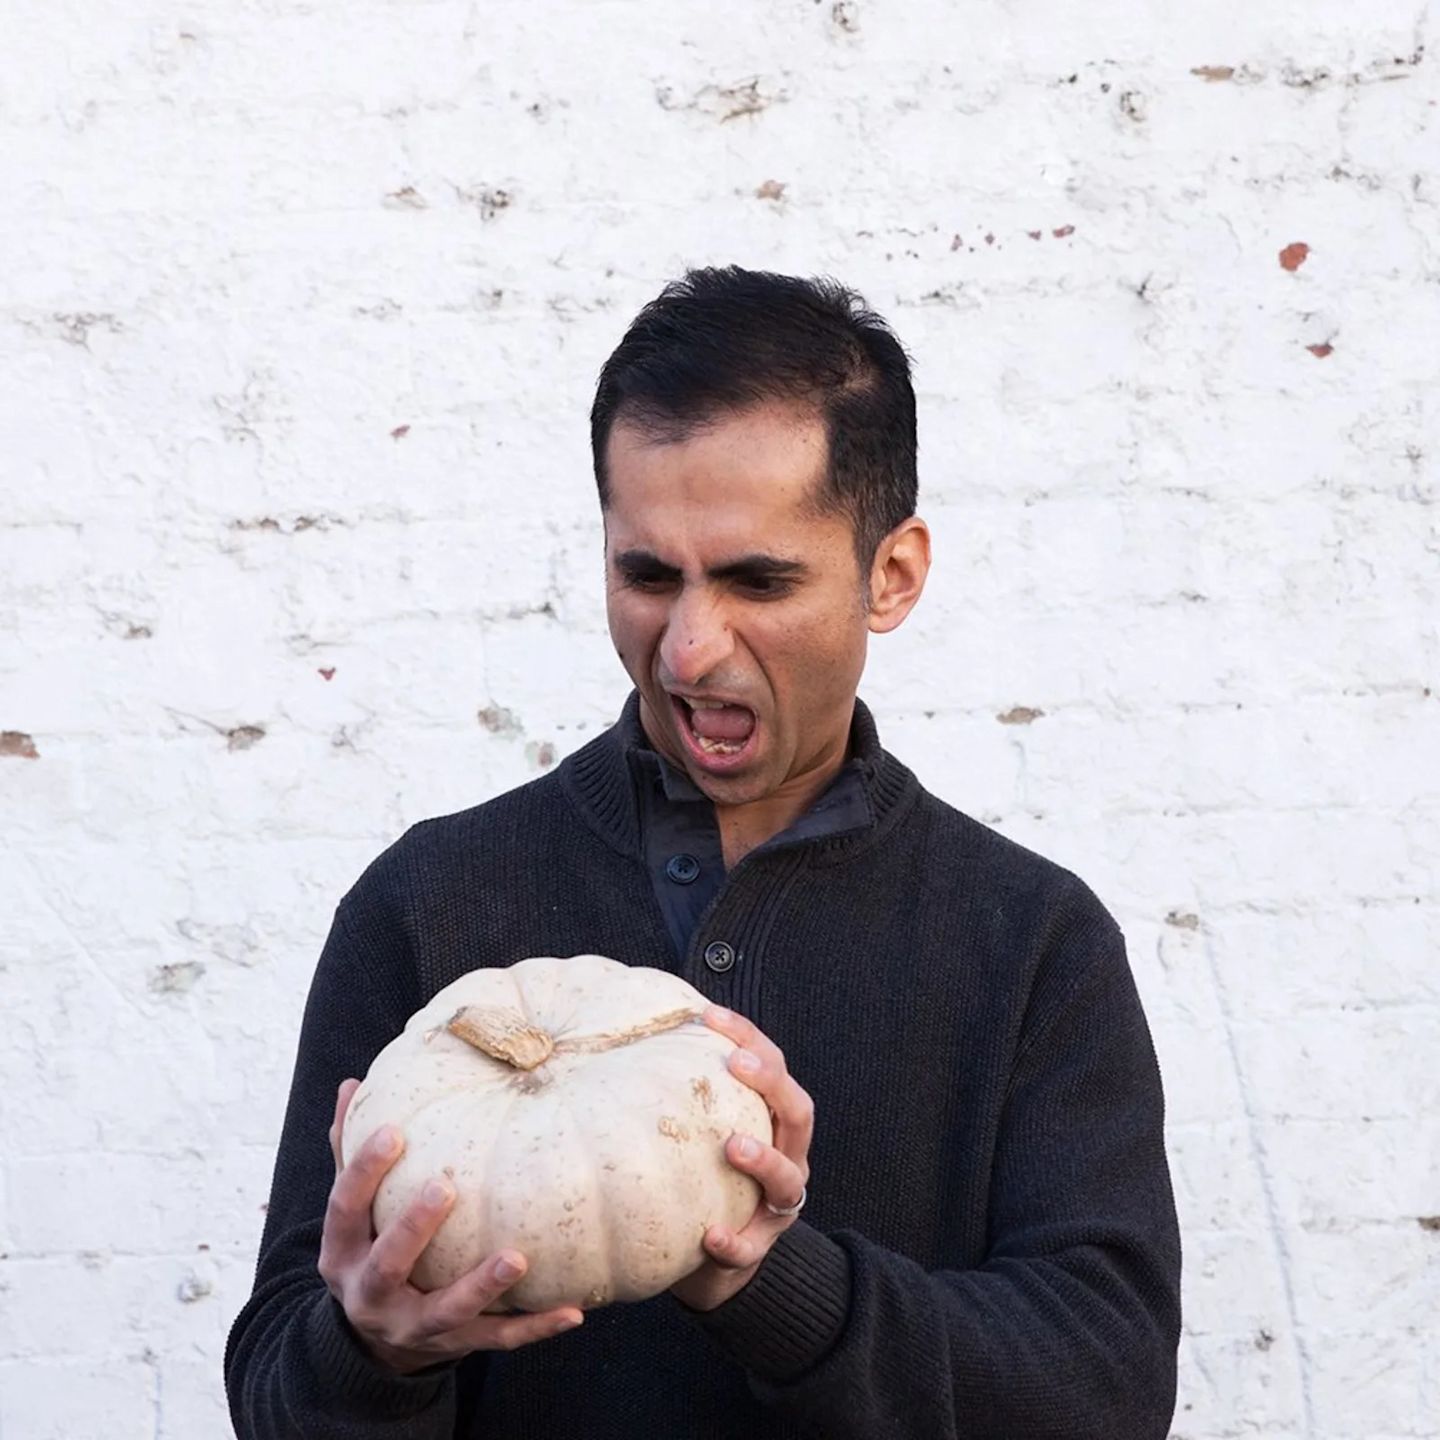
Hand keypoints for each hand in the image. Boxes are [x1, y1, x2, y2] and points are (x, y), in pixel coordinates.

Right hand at [318, 1079, 584, 1373]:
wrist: (376, 1343)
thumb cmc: (372, 1247)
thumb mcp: (353, 1211)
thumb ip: (350, 1152)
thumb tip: (352, 1085)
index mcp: (342, 1253)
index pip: (344, 1209)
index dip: (363, 1172)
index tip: (393, 1131)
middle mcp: (370, 1295)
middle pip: (387, 1265)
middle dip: (412, 1229)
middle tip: (444, 1187)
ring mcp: (413, 1327)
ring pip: (446, 1311)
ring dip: (481, 1286)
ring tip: (518, 1258)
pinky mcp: (454, 1346)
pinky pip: (498, 1338)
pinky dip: (535, 1327)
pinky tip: (573, 1311)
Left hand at [669, 1007, 813, 1312]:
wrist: (711, 1258)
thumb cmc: (700, 1179)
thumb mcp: (698, 1132)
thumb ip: (680, 1094)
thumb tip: (622, 1037)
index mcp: (772, 1123)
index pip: (773, 1067)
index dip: (748, 1037)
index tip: (710, 1015)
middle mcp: (787, 1158)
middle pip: (798, 1113)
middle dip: (771, 1083)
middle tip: (736, 1063)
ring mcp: (777, 1207)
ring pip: (787, 1180)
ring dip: (764, 1159)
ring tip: (733, 1145)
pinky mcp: (758, 1250)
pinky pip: (750, 1248)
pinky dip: (733, 1241)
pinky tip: (710, 1236)